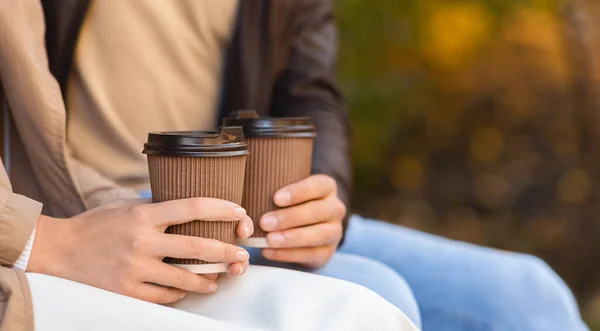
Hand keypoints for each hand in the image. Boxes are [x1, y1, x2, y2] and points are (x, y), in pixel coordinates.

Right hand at [28, 197, 252, 303]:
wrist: (58, 250)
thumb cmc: (95, 225)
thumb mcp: (126, 206)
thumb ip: (156, 208)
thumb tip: (188, 209)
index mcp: (144, 215)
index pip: (192, 207)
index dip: (221, 209)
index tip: (239, 212)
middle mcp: (142, 241)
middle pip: (197, 246)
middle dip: (226, 251)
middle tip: (242, 255)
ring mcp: (135, 268)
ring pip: (184, 278)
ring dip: (207, 280)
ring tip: (218, 280)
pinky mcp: (127, 290)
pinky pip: (163, 296)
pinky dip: (178, 294)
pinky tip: (185, 290)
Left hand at [259, 174, 345, 267]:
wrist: (307, 227)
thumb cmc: (289, 203)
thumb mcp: (287, 191)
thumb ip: (272, 188)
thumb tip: (248, 188)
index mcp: (326, 187)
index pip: (317, 186)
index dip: (298, 192)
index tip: (276, 198)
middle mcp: (335, 208)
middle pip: (318, 211)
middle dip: (290, 217)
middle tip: (265, 222)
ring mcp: (334, 231)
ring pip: (319, 234)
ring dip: (292, 238)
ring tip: (269, 240)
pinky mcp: (328, 252)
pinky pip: (311, 254)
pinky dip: (288, 254)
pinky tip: (269, 251)